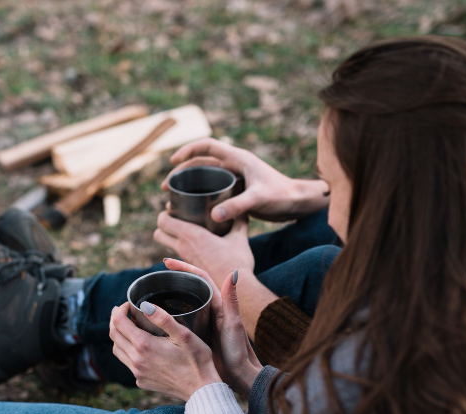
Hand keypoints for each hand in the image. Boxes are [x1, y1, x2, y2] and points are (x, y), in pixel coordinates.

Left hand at [109, 301, 221, 401]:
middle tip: (124, 312)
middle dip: (116, 320)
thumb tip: (145, 305)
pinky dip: (127, 351)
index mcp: (144, 345)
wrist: (201, 390)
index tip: (128, 304)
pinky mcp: (141, 381)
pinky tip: (139, 347)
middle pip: (114, 335)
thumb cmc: (196, 360)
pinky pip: (127, 363)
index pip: (119, 322)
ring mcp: (137, 373)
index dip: (120, 309)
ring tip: (129, 327)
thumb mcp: (184, 335)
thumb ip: (163, 318)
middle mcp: (136, 360)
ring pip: (117, 350)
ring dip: (119, 336)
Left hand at [154, 214, 253, 288]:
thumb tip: (243, 211)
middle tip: (176, 219)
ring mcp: (185, 260)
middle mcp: (183, 248)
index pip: (163, 222)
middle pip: (158, 234)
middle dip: (163, 226)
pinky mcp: (189, 269)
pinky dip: (181, 249)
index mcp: (191, 236)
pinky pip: (178, 256)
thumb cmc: (237, 263)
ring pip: (167, 246)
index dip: (164, 213)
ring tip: (185, 231)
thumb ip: (239, 221)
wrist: (237, 290)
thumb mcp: (239, 238)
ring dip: (171, 238)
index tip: (173, 210)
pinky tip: (194, 246)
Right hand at [161, 259, 262, 394]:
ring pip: (182, 304)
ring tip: (150, 295)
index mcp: (218, 304)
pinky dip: (167, 317)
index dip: (184, 267)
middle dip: (172, 279)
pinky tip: (154, 319)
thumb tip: (234, 271)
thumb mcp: (233, 324)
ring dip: (167, 297)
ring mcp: (202, 323)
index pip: (199, 277)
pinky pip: (178, 322)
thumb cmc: (238, 351)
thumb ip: (232, 300)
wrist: (239, 376)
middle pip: (189, 288)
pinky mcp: (196, 336)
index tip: (166, 262)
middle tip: (154, 277)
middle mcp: (210, 310)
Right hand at [163, 138, 329, 224]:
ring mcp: (236, 178)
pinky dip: (201, 195)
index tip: (173, 162)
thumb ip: (237, 206)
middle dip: (182, 172)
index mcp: (238, 158)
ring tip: (174, 199)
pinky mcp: (238, 191)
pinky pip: (214, 189)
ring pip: (206, 177)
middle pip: (201, 163)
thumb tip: (213, 215)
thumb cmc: (283, 196)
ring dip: (189, 185)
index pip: (207, 146)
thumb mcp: (259, 199)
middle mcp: (235, 165)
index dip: (188, 150)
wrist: (299, 203)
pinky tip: (193, 209)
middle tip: (166, 188)